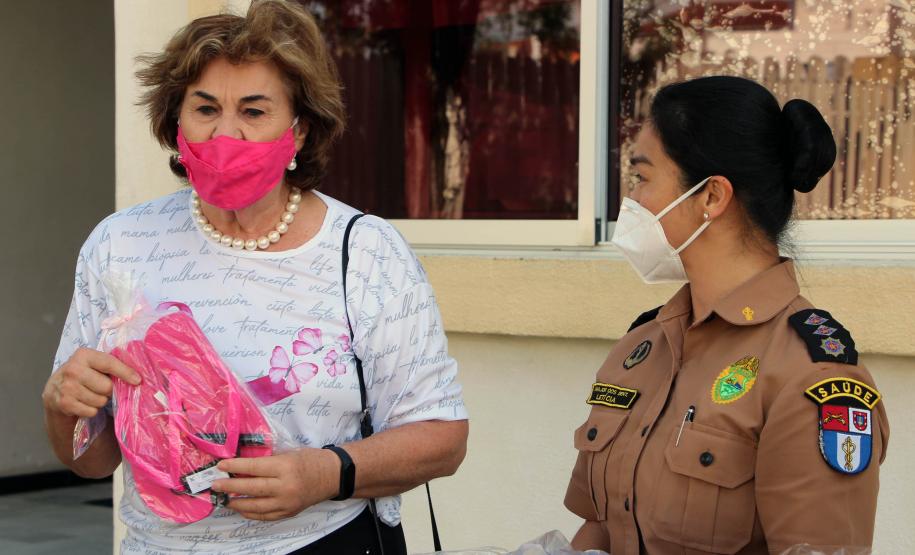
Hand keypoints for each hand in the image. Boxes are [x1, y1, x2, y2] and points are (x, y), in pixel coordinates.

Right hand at [42, 347, 140, 417]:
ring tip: (91, 394)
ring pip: (100, 400)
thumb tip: (137, 377)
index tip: (138, 380)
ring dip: (100, 400)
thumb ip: (112, 365)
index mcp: (83, 355)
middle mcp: (73, 369)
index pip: (109, 363)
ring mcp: (67, 387)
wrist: (54, 389)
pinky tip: (83, 402)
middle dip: (108, 390)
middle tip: (101, 387)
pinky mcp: (64, 403)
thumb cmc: (83, 374)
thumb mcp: (93, 364)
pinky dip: (91, 410)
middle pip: (107, 386)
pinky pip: (91, 411)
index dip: (125, 372)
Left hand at [213, 447, 340, 520]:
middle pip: (251, 487)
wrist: (334, 476)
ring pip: (255, 506)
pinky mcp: (289, 512)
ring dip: (237, 503)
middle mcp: (285, 486)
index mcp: (285, 467)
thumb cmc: (312, 459)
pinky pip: (264, 516)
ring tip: (225, 499)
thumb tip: (244, 465)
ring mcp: (287, 502)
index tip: (220, 466)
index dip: (235, 467)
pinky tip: (242, 508)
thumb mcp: (290, 453)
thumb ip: (269, 461)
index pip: (254, 467)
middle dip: (230, 486)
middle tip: (215, 485)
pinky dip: (250, 513)